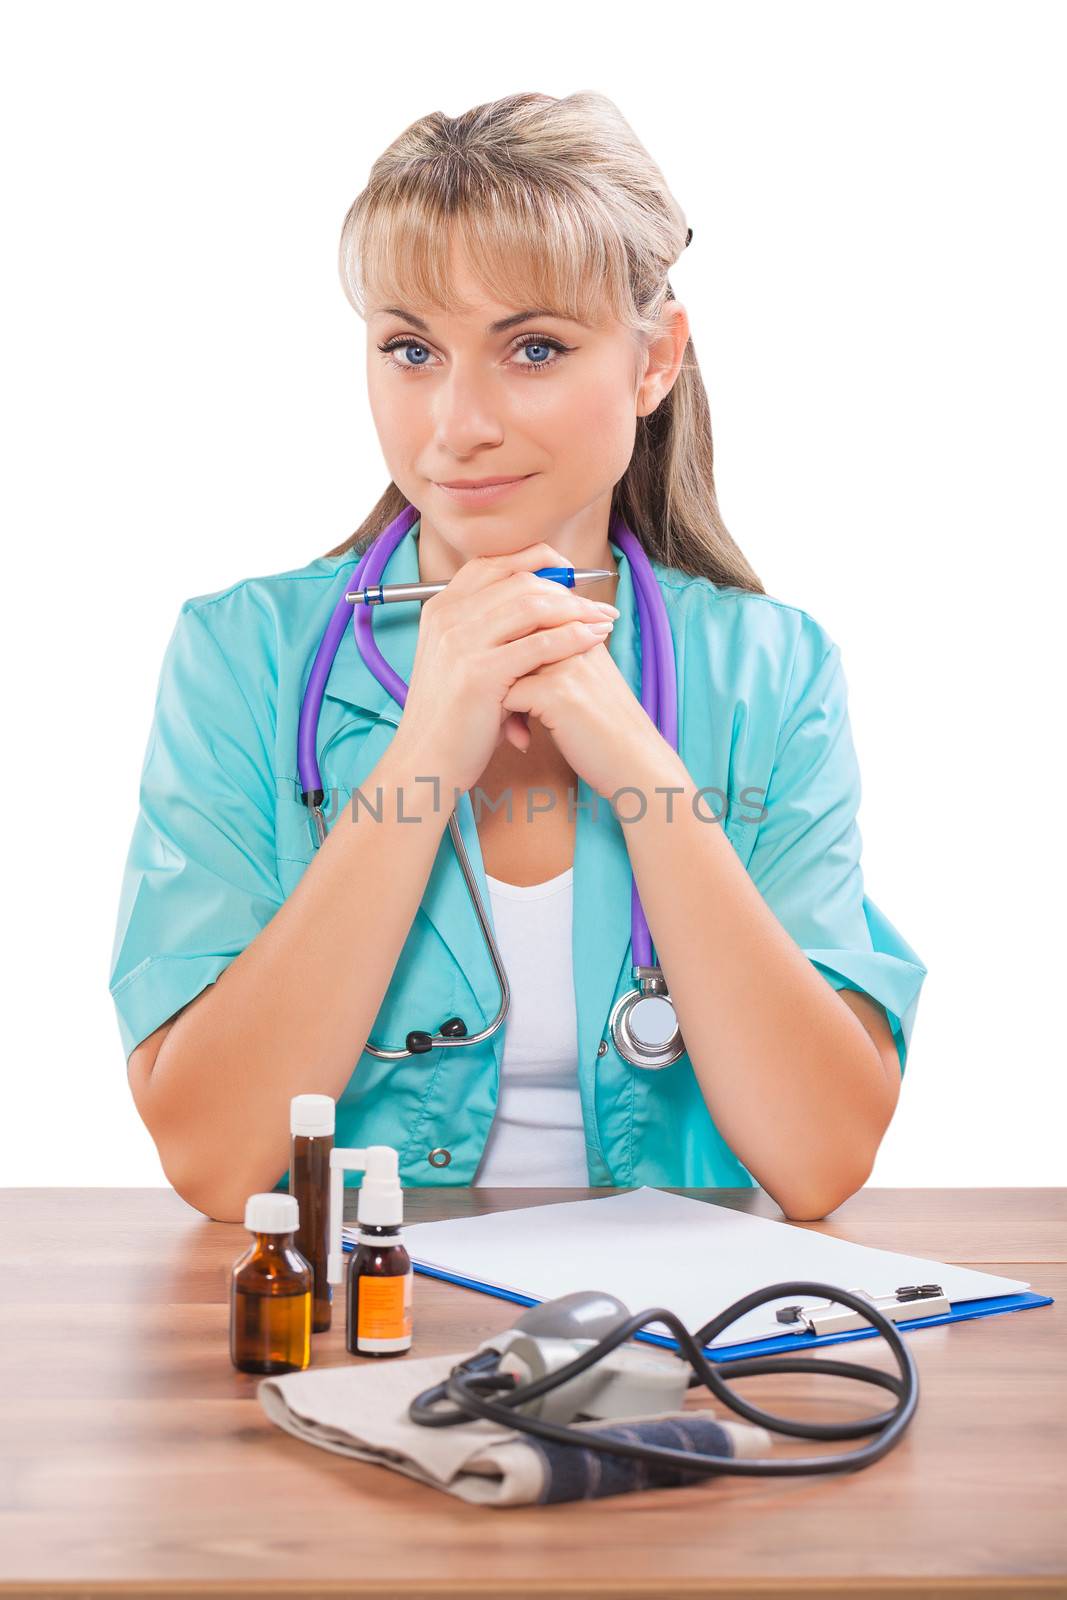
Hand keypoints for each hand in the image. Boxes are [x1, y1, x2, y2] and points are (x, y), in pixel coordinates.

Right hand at [389, 543, 620, 795]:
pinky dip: (571, 638)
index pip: (494, 563)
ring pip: (532, 606)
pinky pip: (538, 644)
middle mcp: (447, 617)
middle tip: (599, 606)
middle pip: (519, 582)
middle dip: (567, 590)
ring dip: (576, 610)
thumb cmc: (451, 716)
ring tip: (604, 621)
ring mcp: (461, 642)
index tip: (570, 573)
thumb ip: (488, 630)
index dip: (537, 561)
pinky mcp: (479, 672)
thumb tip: (536, 606)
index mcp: (440, 607)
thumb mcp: (460, 660)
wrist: (426, 760)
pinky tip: (593, 640)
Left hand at [501, 633, 670, 801]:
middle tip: (510, 713)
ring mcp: (566, 665)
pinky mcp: (555, 692)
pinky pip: (506, 696)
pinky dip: (508, 722)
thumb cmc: (610, 731)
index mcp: (584, 632)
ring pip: (505, 669)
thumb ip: (560, 663)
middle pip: (513, 646)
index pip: (530, 627)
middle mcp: (575, 640)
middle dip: (503, 677)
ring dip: (502, 701)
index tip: (518, 692)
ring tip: (515, 729)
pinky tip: (523, 741)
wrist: (638, 765)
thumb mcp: (590, 683)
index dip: (516, 660)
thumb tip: (519, 661)